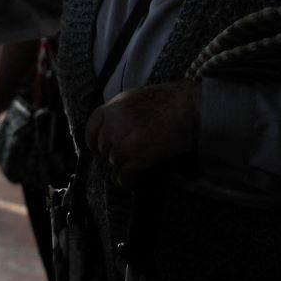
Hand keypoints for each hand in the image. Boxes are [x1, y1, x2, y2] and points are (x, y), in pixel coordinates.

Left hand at [85, 81, 200, 188]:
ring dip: (120, 169)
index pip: (91, 127)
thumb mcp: (137, 98)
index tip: (98, 148)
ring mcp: (123, 140)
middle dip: (112, 155)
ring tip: (129, 173)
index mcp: (113, 107)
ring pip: (114, 162)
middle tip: (123, 161)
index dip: (94, 141)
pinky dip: (126, 181)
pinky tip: (130, 183)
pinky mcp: (135, 155)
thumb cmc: (170, 101)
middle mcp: (114, 123)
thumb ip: (122, 113)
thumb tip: (115, 130)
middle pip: (103, 147)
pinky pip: (124, 175)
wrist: (189, 106)